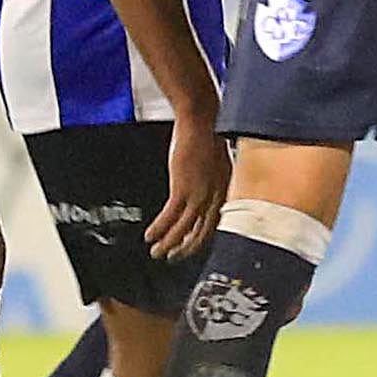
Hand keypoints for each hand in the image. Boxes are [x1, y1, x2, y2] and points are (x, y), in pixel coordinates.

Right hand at [145, 117, 231, 260]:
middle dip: (186, 249)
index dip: (201, 238)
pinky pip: (171, 217)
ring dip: (169, 244)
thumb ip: (213, 177)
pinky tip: (150, 236)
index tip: (190, 246)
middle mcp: (216, 197)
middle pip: (202, 233)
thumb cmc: (208, 132)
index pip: (215, 223)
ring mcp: (200, 194)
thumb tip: (205, 184)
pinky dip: (160, 229)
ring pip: (185, 230)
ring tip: (157, 253)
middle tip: (173, 257)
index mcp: (226, 190)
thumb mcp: (217, 159)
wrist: (202, 119)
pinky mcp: (183, 188)